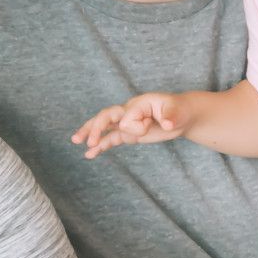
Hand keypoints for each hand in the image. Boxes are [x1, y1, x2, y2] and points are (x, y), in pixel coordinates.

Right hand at [72, 93, 189, 158]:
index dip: (136, 126)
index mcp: (138, 104)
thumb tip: (166, 123)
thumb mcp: (177, 112)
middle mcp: (129, 111)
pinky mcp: (129, 133)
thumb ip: (170, 117)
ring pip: (104, 126)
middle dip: (96, 127)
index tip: (149, 128)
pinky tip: (90, 154)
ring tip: (75, 141)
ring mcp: (127, 123)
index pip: (126, 116)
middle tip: (89, 140)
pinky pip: (111, 138)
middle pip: (105, 116)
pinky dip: (101, 146)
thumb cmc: (180, 110)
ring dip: (90, 133)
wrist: (182, 116)